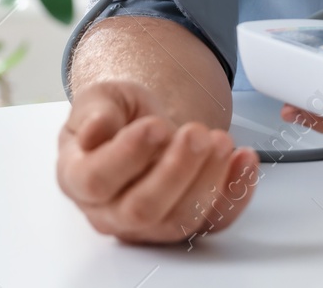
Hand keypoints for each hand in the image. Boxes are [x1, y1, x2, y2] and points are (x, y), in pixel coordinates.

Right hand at [57, 79, 259, 242]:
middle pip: (142, 209)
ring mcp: (150, 224)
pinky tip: (244, 160)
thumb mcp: (100, 99)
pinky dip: (236, 192)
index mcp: (78, 179)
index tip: (154, 125)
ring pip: (180, 220)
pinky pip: (214, 220)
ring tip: (222, 140)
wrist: (144, 126)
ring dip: (208, 180)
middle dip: (176, 170)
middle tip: (198, 134)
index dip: (127, 156)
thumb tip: (95, 130)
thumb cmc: (116, 117)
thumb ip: (95, 111)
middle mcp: (111, 211)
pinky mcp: (187, 222)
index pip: (97, 181)